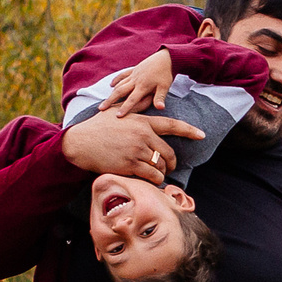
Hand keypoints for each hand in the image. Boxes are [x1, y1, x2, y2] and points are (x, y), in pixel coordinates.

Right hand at [60, 110, 202, 183]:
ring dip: (161, 173)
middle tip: (168, 167)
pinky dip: (154, 180)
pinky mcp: (130, 164)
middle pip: (168, 153)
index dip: (189, 130)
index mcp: (142, 121)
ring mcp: (136, 150)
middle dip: (171, 163)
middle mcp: (142, 135)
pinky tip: (150, 180)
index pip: (172, 125)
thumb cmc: (98, 127)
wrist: (79, 142)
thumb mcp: (117, 113)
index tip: (202, 135)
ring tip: (156, 174)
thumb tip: (148, 101)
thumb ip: (135, 111)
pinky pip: (151, 175)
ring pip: (161, 166)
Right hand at [95, 49, 176, 116]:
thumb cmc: (166, 74)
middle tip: (101, 108)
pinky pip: (122, 75)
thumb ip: (160, 98)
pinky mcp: (133, 70)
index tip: (117, 116)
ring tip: (105, 101)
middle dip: (110, 100)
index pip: (132, 99)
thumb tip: (160, 108)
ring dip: (112, 92)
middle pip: (120, 92)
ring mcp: (133, 75)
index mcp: (143, 86)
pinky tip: (111, 85)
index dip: (125, 108)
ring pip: (119, 84)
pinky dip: (116, 80)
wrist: (165, 58)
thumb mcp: (165, 87)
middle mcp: (135, 81)